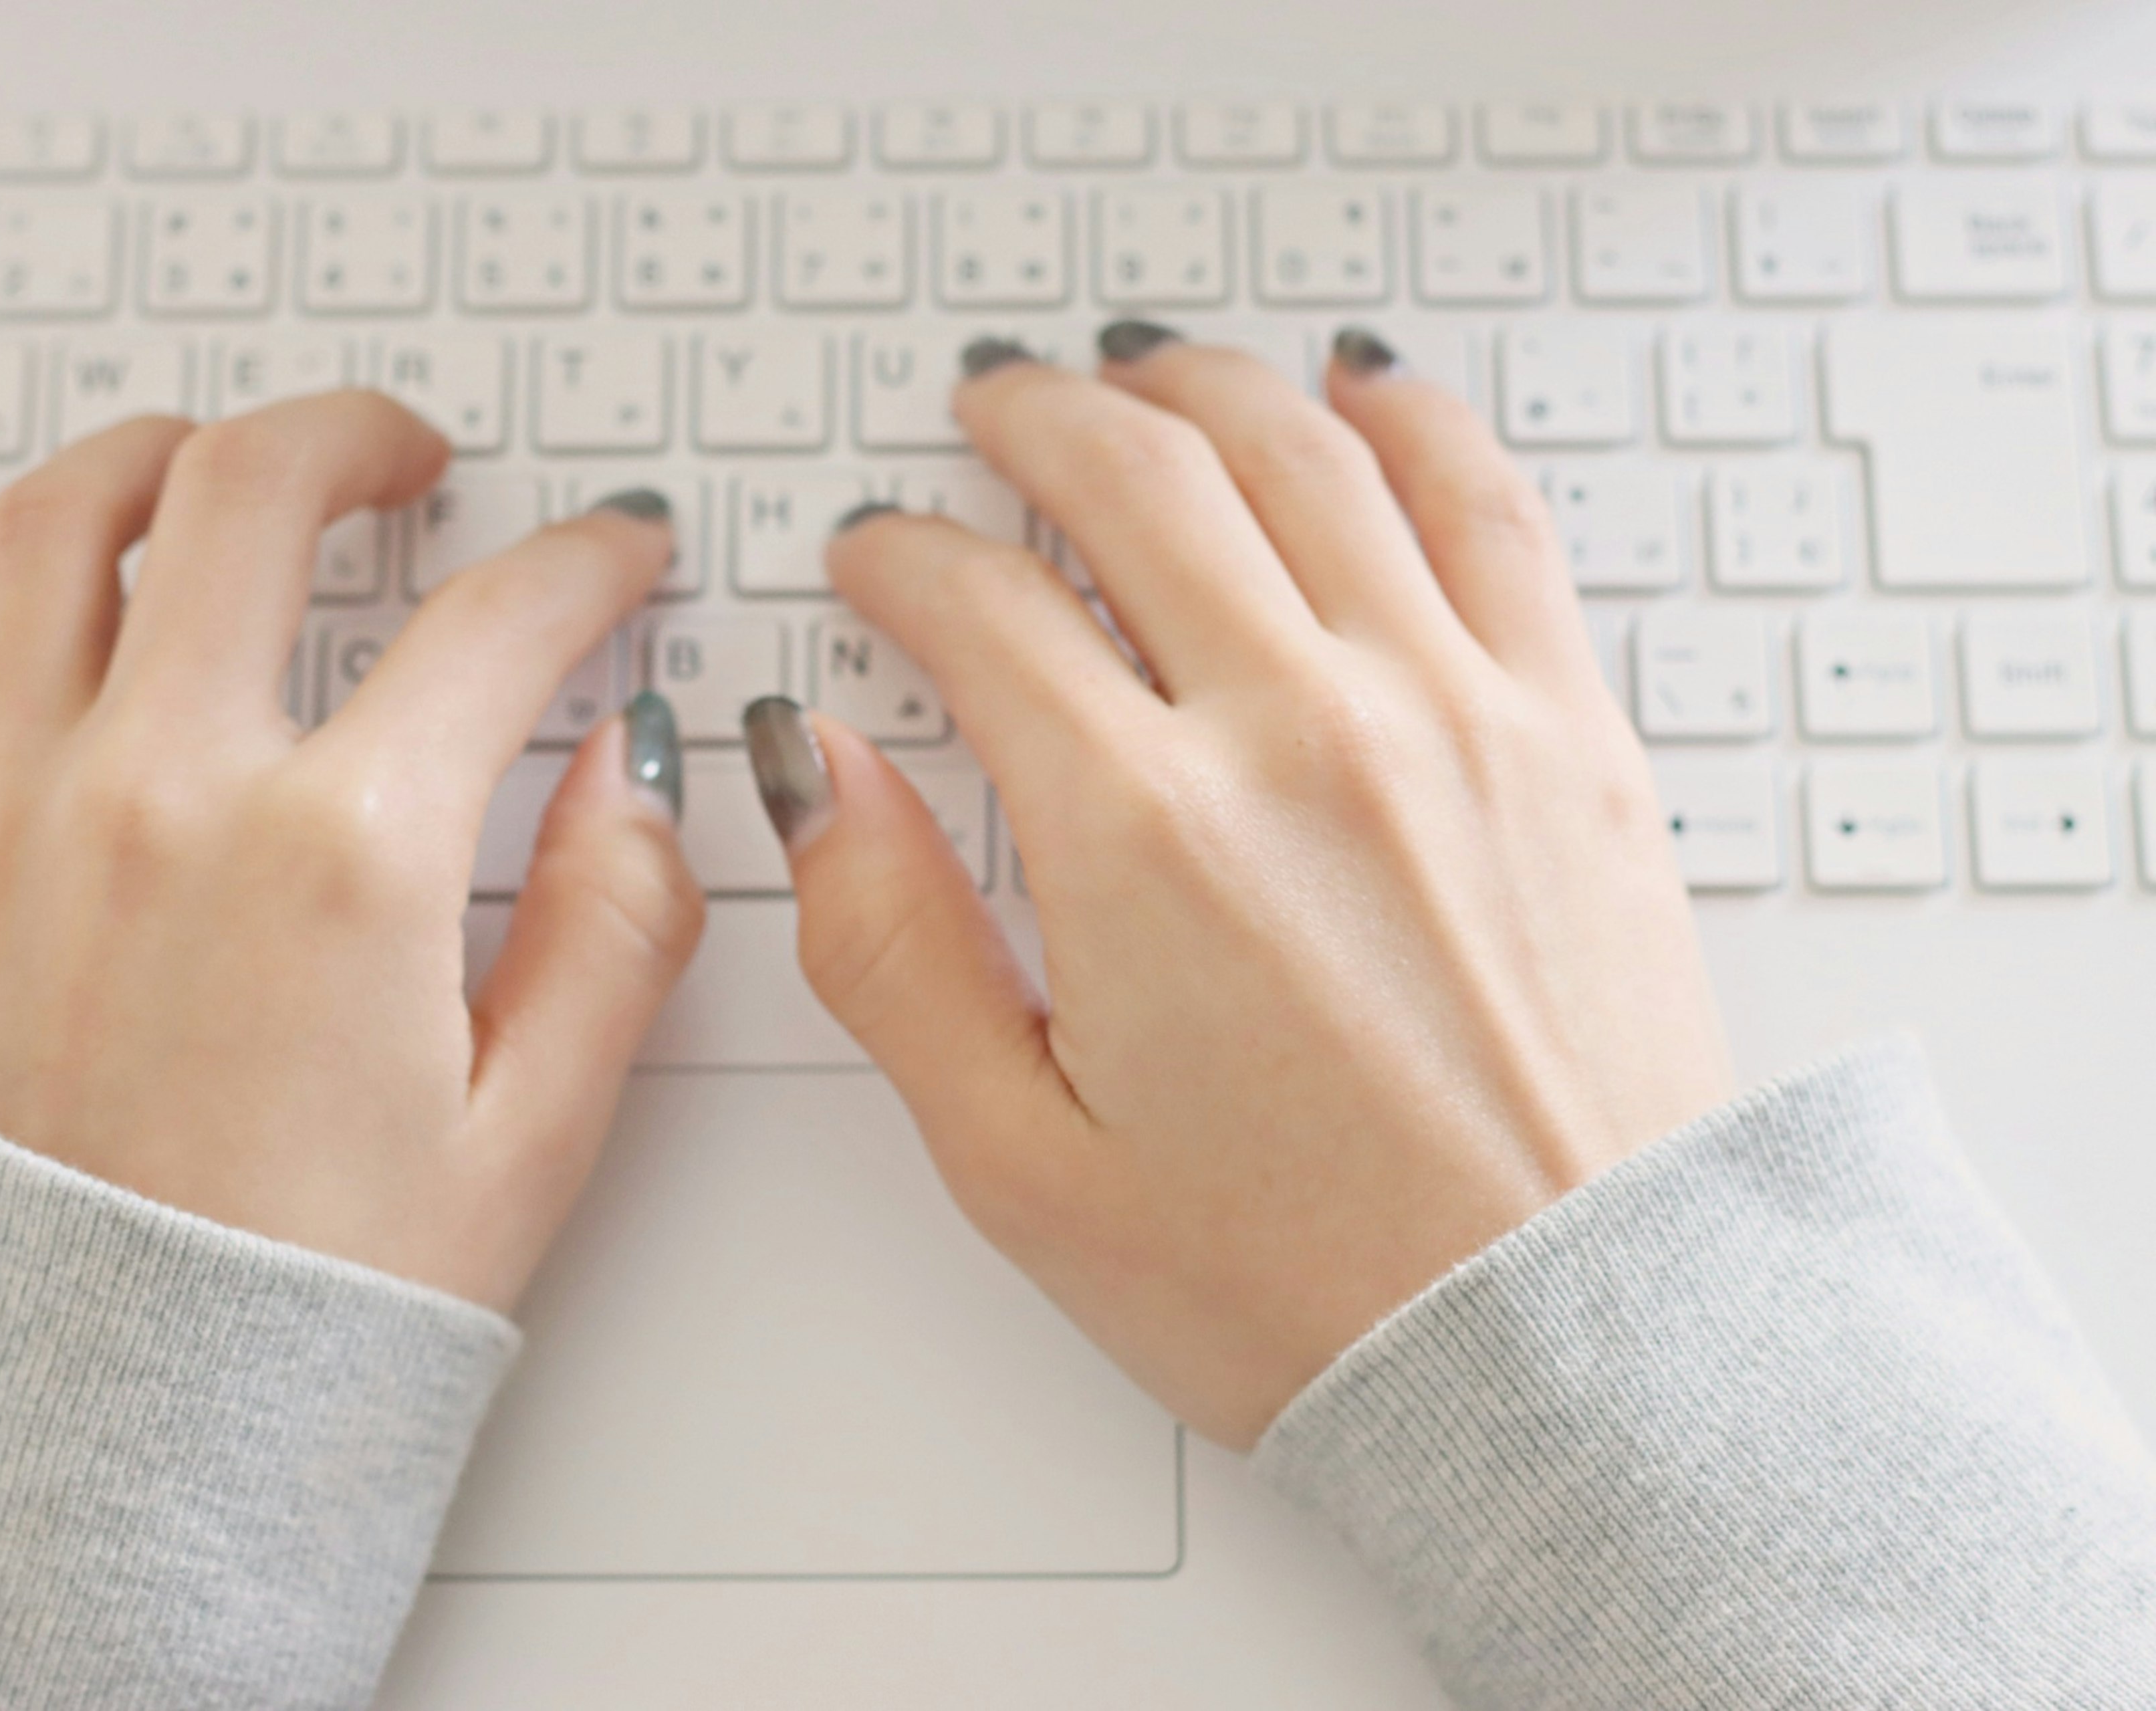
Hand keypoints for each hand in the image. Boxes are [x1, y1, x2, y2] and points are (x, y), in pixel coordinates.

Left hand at [0, 397, 702, 1309]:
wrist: (94, 1434)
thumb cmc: (301, 1301)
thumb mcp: (530, 1130)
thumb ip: (616, 926)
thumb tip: (638, 770)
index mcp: (344, 861)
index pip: (500, 623)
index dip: (584, 561)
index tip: (608, 555)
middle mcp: (164, 798)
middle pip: (256, 494)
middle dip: (358, 438)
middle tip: (406, 459)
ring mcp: (4, 818)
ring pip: (53, 526)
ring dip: (154, 452)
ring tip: (214, 460)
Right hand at [752, 328, 1731, 1445]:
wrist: (1564, 1350)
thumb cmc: (1306, 1284)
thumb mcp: (1024, 1164)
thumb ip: (896, 952)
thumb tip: (820, 783)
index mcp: (1145, 839)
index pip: (980, 606)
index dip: (900, 560)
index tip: (879, 563)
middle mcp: (1299, 733)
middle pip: (1136, 473)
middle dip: (1032, 417)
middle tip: (990, 413)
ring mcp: (1451, 710)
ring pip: (1302, 447)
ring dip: (1197, 382)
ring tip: (1140, 372)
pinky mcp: (1570, 728)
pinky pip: (1484, 502)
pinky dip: (1408, 416)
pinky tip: (1360, 391)